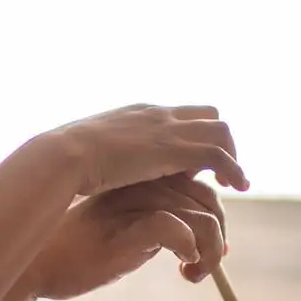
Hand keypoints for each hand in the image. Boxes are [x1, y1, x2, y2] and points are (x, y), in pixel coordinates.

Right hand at [25, 174, 226, 299]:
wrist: (38, 263)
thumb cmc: (80, 250)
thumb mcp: (125, 227)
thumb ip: (161, 221)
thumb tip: (208, 239)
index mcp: (140, 179)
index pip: (199, 185)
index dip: (213, 217)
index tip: (206, 249)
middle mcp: (140, 184)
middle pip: (208, 199)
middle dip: (217, 237)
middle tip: (201, 268)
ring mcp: (134, 204)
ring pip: (202, 217)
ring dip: (209, 253)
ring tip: (192, 274)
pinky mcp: (127, 228)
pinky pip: (179, 230)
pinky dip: (191, 251)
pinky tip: (181, 268)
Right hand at [43, 104, 247, 196]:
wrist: (62, 157)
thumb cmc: (63, 162)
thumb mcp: (85, 154)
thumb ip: (100, 157)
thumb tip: (93, 172)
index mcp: (137, 114)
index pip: (178, 115)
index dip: (191, 137)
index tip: (192, 164)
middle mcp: (157, 114)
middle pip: (207, 114)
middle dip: (218, 140)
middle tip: (218, 171)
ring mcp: (167, 129)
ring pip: (220, 130)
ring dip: (232, 155)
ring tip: (233, 183)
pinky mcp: (175, 149)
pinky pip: (218, 155)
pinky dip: (233, 169)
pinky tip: (237, 187)